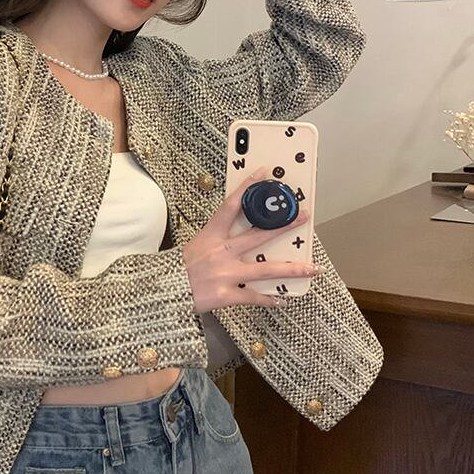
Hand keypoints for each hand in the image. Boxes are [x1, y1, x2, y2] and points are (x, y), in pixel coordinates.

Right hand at [180, 166, 318, 312]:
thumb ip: (216, 240)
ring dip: (291, 268)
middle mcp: (221, 252)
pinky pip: (253, 297)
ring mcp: (225, 274)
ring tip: (311, 267)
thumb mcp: (195, 245)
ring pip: (265, 270)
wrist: (162, 292)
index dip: (248, 187)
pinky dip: (269, 300)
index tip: (264, 174)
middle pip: (258, 235)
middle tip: (303, 217)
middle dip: (284, 226)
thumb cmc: (176, 269)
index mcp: (211, 235)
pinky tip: (282, 300)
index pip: (232, 205)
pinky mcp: (225, 295)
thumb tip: (237, 235)